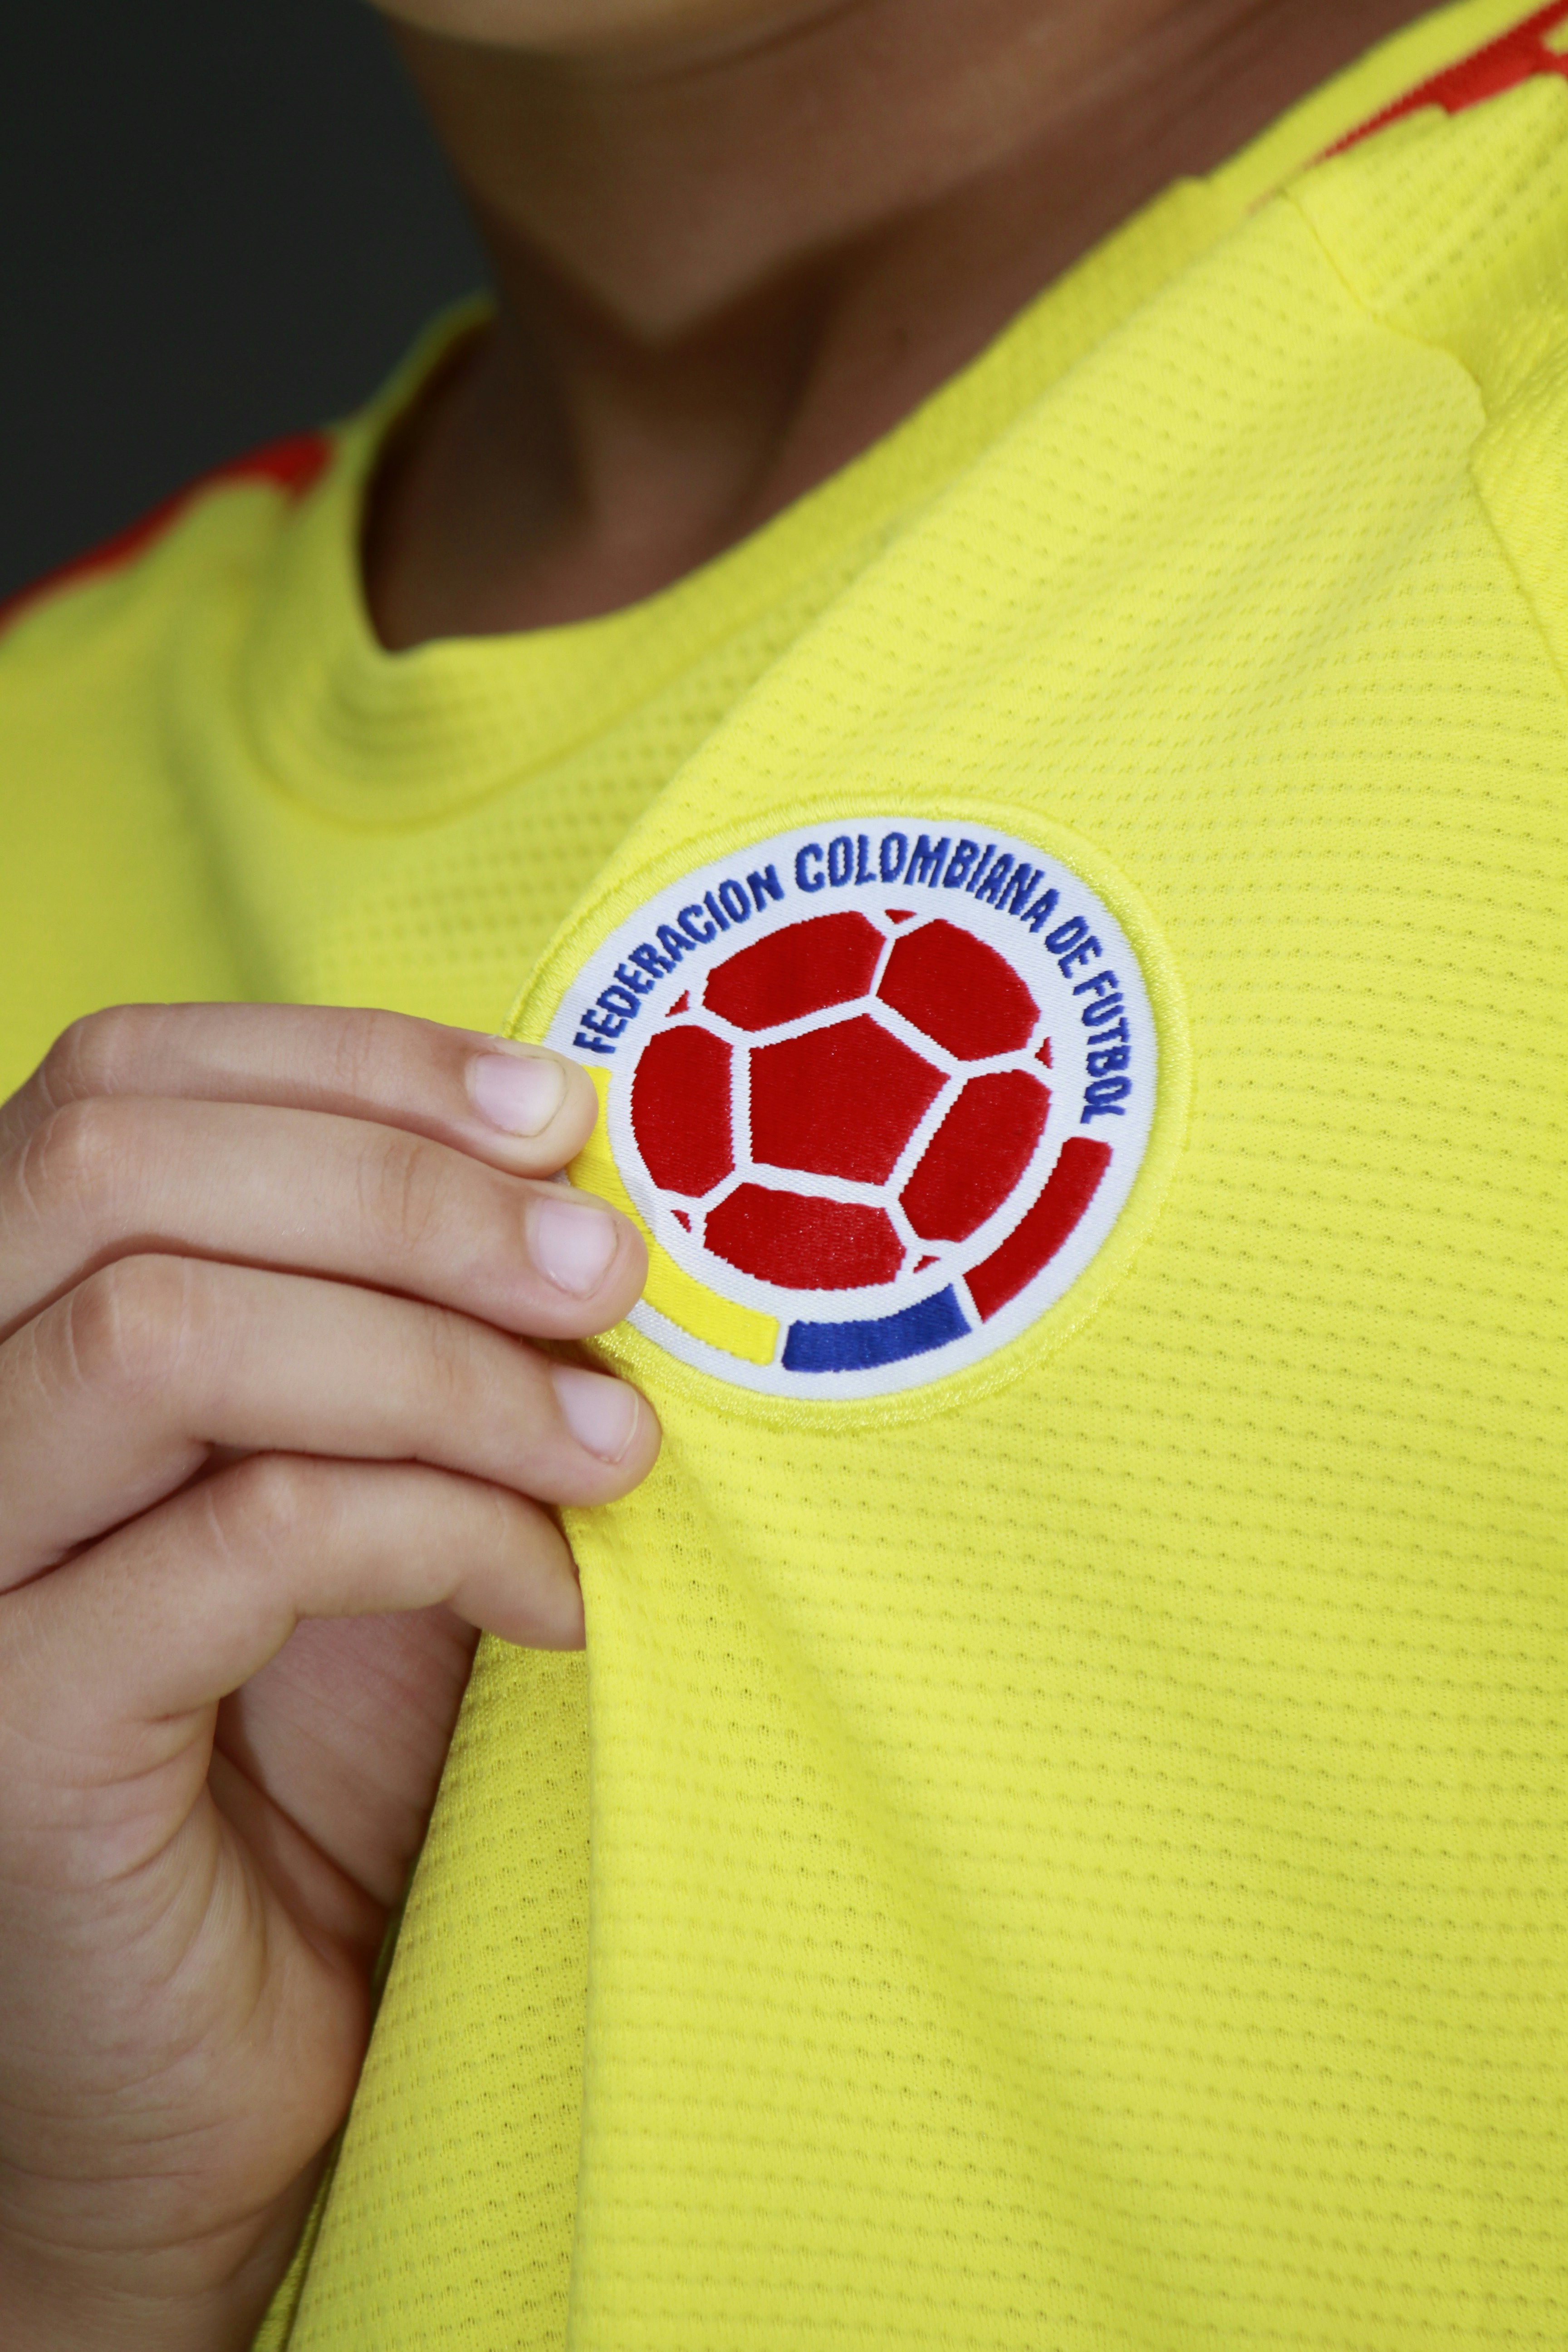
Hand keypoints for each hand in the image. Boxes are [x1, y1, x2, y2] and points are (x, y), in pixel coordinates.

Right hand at [0, 1004, 656, 2350]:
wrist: (224, 2073)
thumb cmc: (298, 1770)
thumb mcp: (364, 1503)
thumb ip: (404, 1343)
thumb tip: (572, 1188)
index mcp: (5, 1330)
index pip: (113, 1084)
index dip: (345, 1064)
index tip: (553, 1113)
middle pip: (119, 1168)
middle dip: (405, 1189)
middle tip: (603, 1265)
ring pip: (169, 1329)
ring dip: (443, 1361)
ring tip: (613, 1440)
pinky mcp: (10, 1729)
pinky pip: (249, 1535)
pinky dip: (445, 1529)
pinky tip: (555, 1599)